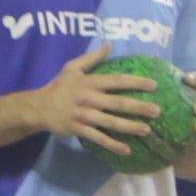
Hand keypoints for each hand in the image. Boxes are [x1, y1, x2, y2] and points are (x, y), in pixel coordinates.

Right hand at [32, 46, 158, 152]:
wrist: (39, 107)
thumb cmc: (59, 87)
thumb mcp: (72, 68)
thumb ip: (91, 58)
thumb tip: (109, 45)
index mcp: (89, 83)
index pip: (116, 81)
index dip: (135, 82)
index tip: (154, 85)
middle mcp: (89, 99)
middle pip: (117, 103)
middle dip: (138, 107)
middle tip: (157, 111)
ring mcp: (84, 115)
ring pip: (110, 122)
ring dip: (130, 127)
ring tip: (147, 130)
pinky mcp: (79, 129)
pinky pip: (98, 138)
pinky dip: (112, 145)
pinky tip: (126, 150)